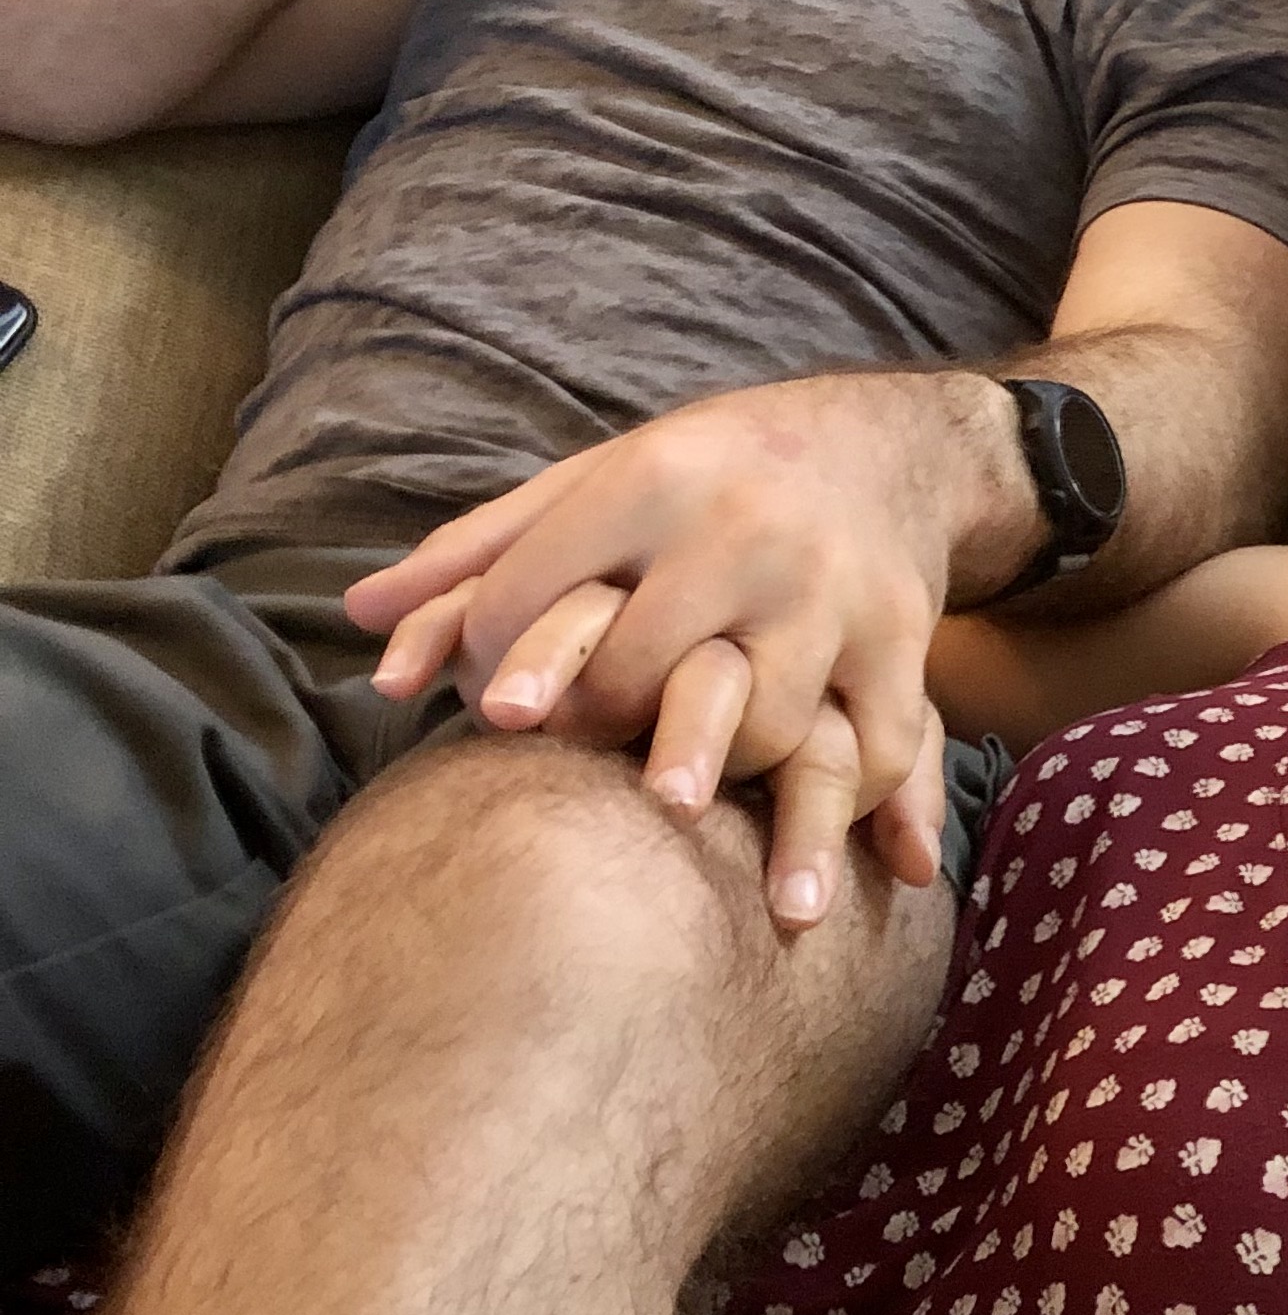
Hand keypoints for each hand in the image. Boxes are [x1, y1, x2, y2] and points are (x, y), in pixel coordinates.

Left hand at [344, 372, 1024, 918]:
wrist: (886, 443)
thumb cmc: (711, 476)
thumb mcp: (598, 482)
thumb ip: (481, 552)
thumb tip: (359, 623)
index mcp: (653, 480)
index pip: (539, 590)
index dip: (503, 663)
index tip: (493, 720)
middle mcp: (742, 535)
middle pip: (646, 668)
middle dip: (605, 730)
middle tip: (594, 779)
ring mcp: (830, 594)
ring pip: (769, 721)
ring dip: (736, 786)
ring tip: (717, 846)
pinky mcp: (901, 639)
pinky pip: (884, 743)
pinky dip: (874, 810)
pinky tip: (859, 871)